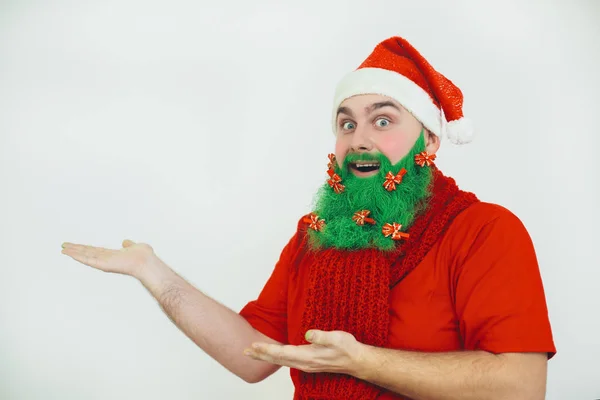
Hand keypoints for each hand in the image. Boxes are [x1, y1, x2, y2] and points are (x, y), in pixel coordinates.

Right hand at [61, 239, 155, 277]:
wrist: (146, 262)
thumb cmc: (144, 256)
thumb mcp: (135, 247)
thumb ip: (129, 245)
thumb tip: (126, 242)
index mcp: (112, 255)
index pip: (95, 251)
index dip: (85, 248)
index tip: (75, 245)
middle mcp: (106, 259)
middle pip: (87, 252)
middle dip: (75, 249)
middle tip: (63, 246)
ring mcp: (104, 262)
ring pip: (85, 255)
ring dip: (73, 252)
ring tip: (62, 248)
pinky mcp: (103, 264)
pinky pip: (87, 260)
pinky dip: (77, 256)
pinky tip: (69, 253)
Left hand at [244, 330, 366, 376]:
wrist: (356, 361)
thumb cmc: (347, 348)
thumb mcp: (336, 338)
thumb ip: (321, 336)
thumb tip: (308, 334)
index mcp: (308, 356)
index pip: (282, 353)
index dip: (267, 349)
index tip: (253, 345)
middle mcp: (304, 363)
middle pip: (277, 359)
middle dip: (260, 354)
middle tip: (244, 350)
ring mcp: (306, 364)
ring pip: (281, 361)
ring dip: (266, 356)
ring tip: (253, 352)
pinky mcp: (308, 363)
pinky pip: (287, 361)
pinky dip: (276, 358)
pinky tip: (273, 355)